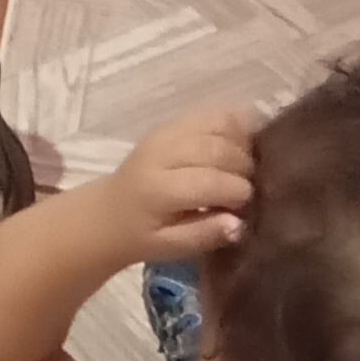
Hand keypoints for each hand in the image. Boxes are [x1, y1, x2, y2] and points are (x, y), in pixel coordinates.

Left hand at [109, 104, 255, 261]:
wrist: (110, 210)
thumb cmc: (142, 234)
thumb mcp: (170, 247)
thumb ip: (205, 234)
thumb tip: (240, 224)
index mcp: (158, 188)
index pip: (210, 181)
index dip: (239, 193)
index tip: (247, 208)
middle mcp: (161, 153)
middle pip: (217, 149)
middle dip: (244, 170)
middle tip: (249, 189)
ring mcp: (165, 133)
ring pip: (216, 124)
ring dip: (241, 146)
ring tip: (245, 168)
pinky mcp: (170, 124)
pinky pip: (208, 113)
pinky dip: (232, 124)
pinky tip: (240, 145)